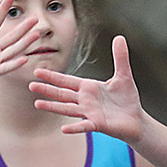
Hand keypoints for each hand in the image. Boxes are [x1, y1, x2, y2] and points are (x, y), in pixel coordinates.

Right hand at [30, 35, 145, 140]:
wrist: (136, 120)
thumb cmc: (127, 99)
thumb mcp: (123, 75)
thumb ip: (120, 57)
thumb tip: (119, 37)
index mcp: (88, 88)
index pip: (66, 81)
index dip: (52, 76)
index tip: (37, 71)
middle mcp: (85, 101)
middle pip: (62, 94)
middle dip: (47, 89)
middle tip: (30, 85)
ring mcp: (89, 113)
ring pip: (67, 109)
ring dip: (53, 107)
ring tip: (37, 104)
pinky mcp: (98, 125)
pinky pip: (84, 126)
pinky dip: (74, 127)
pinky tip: (63, 129)